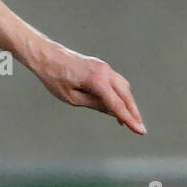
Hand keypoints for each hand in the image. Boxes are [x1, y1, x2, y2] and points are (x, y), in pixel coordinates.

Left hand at [26, 40, 145, 134]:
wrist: (46, 55)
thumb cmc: (55, 78)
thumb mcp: (71, 97)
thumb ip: (94, 105)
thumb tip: (114, 112)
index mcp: (96, 80)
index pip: (117, 104)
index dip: (129, 119)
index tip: (140, 131)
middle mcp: (104, 71)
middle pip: (126, 95)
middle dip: (134, 113)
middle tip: (140, 129)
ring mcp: (104, 67)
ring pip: (123, 87)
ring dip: (128, 103)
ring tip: (129, 120)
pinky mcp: (101, 66)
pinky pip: (116, 82)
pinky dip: (120, 94)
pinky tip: (118, 105)